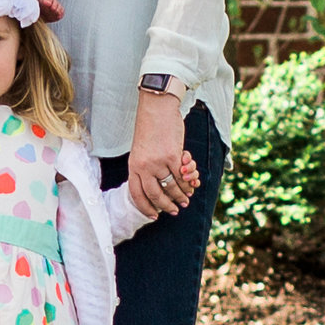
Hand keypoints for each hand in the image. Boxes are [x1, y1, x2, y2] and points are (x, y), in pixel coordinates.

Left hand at [128, 93, 194, 216]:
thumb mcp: (140, 151)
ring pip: (171, 187)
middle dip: (166, 206)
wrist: (157, 109)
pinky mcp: (173, 157)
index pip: (136, 194)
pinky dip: (188, 183)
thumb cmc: (150, 129)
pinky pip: (182, 177)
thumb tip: (157, 187)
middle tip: (175, 210)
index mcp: (133, 166)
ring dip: (180, 196)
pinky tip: (191, 186)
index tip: (154, 215)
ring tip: (186, 200)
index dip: (145, 207)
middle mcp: (143, 167)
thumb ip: (146, 168)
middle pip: (155, 195)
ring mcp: (158, 162)